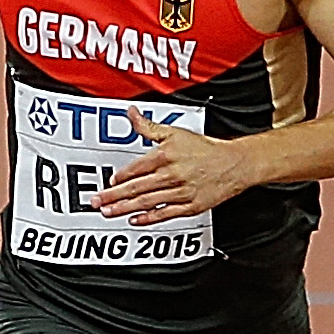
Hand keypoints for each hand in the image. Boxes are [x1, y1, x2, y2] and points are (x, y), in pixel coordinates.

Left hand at [92, 110, 253, 223]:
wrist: (237, 163)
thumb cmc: (205, 148)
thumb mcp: (175, 133)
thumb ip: (148, 127)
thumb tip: (131, 113)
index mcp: (166, 156)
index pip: (136, 168)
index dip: (119, 176)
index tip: (107, 182)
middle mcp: (172, 174)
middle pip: (137, 187)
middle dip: (113, 196)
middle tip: (97, 202)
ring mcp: (182, 192)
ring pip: (148, 201)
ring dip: (125, 208)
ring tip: (109, 212)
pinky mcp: (191, 205)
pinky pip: (166, 214)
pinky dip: (150, 218)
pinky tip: (135, 220)